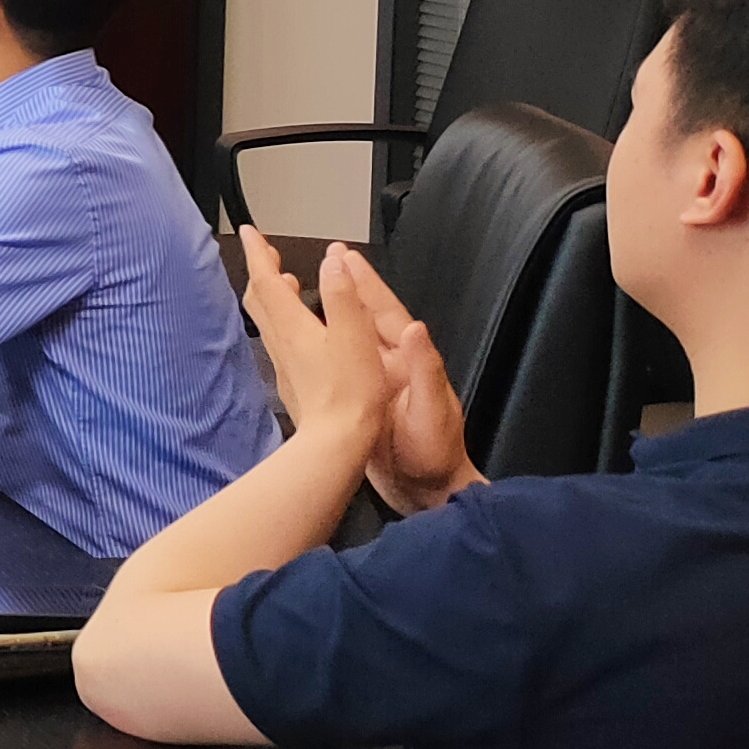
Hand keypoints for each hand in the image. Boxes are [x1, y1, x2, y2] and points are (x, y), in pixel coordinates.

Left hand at [236, 230, 393, 452]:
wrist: (336, 441)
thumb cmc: (350, 394)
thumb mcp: (354, 337)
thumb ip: (343, 297)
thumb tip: (333, 261)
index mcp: (293, 327)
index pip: (265, 280)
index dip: (258, 253)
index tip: (250, 232)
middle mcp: (282, 341)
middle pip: (260, 297)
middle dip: (260, 270)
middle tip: (265, 251)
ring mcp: (284, 361)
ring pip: (267, 318)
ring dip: (271, 293)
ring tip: (284, 280)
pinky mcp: (293, 377)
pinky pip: (278, 337)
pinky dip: (283, 318)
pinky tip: (300, 325)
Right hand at [322, 246, 476, 510]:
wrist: (428, 494)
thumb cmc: (434, 456)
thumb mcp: (433, 413)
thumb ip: (426, 371)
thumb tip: (415, 327)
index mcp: (409, 362)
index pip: (386, 314)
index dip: (367, 284)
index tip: (345, 255)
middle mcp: (394, 365)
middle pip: (370, 317)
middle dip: (352, 285)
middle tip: (330, 255)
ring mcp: (379, 383)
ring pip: (354, 337)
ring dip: (339, 309)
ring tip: (315, 286)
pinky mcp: (364, 402)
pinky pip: (344, 363)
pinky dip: (329, 343)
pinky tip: (314, 338)